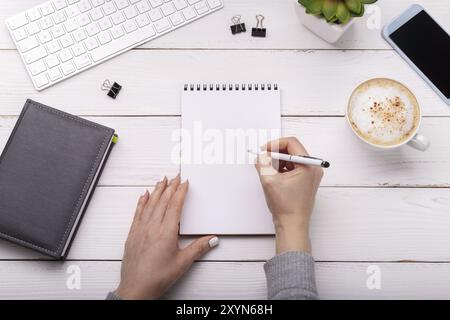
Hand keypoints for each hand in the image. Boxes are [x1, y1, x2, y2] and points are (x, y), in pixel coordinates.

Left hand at [115, 175, 218, 299]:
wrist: (136, 289)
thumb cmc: (157, 278)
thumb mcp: (182, 263)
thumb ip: (198, 248)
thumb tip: (212, 239)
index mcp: (166, 232)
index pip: (175, 206)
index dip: (180, 192)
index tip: (184, 183)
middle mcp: (152, 227)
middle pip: (162, 201)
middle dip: (170, 187)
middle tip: (175, 176)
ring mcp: (141, 230)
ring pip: (150, 204)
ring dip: (157, 190)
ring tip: (161, 180)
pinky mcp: (133, 234)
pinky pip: (138, 213)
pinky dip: (142, 202)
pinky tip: (144, 195)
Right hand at [255, 137, 322, 254]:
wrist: (292, 225)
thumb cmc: (286, 207)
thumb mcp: (269, 180)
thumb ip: (262, 163)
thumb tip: (260, 155)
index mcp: (308, 166)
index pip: (292, 143)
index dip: (275, 144)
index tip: (264, 150)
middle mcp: (312, 168)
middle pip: (292, 150)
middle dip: (275, 153)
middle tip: (263, 159)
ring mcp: (310, 175)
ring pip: (291, 159)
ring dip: (277, 162)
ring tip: (268, 172)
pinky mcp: (305, 181)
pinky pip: (292, 168)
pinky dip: (281, 169)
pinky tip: (274, 178)